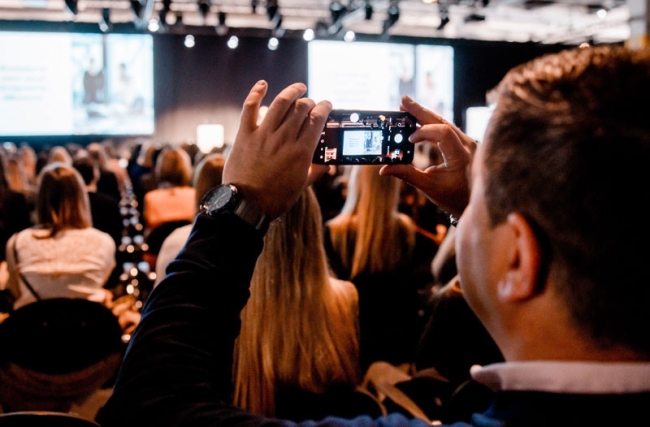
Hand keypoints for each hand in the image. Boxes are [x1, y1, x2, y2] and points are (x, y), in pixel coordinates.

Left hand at [224, 81, 331, 218]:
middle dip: (310, 101)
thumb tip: (328, 164)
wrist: (246, 205)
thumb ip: (315, 171)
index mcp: (301, 152)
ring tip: (298, 88)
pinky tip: (263, 84)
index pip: (317, 119)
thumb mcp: (301, 186)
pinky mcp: (245, 135)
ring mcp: (263, 135)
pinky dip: (256, 93)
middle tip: (311, 103)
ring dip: (291, 91)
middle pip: (301, 108)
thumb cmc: (275, 198)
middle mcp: (284, 139)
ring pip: (280, 103)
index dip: (324, 108)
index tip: (326, 105)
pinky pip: (250, 108)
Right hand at [380, 96, 474, 215]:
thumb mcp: (429, 187)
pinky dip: (432, 125)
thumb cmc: (453, 198)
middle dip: (421, 111)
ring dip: (425, 115)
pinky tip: (418, 120)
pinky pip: (447, 129)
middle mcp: (468, 145)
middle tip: (403, 101)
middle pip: (443, 121)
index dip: (423, 132)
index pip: (442, 133)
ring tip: (407, 107)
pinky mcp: (464, 144)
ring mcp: (468, 143)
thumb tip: (384, 169)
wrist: (473, 203)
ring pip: (445, 123)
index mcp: (461, 156)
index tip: (409, 140)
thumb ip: (407, 175)